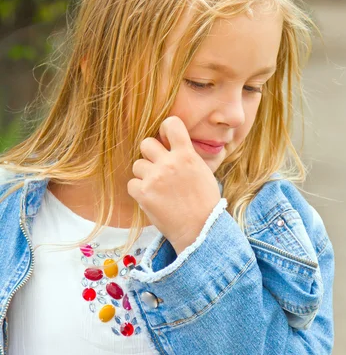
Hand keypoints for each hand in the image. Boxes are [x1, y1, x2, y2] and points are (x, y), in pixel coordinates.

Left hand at [127, 116, 221, 253]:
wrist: (200, 230)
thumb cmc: (204, 203)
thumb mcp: (203, 172)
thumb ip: (187, 156)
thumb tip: (172, 146)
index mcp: (187, 155)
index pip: (171, 124)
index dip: (165, 129)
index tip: (165, 139)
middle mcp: (170, 163)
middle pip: (146, 143)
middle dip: (150, 154)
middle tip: (158, 168)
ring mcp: (155, 178)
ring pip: (137, 164)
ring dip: (144, 175)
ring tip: (157, 188)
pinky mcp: (143, 193)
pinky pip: (131, 183)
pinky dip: (138, 191)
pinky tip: (152, 199)